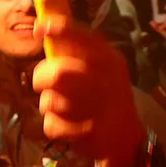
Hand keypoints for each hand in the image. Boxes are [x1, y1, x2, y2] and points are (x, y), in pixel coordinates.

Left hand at [32, 15, 145, 166]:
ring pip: (51, 101)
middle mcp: (107, 80)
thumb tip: (42, 28)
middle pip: (59, 74)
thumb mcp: (101, 67)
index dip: (58, 30)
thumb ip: (75, 51)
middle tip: (43, 83)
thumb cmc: (106, 95)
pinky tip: (68, 125)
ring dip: (49, 104)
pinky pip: (52, 125)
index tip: (39, 28)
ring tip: (62, 106)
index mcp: (109, 60)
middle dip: (42, 78)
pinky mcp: (89, 133)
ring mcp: (100, 108)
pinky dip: (54, 126)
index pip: (84, 37)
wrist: (127, 138)